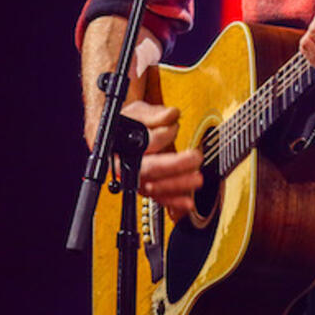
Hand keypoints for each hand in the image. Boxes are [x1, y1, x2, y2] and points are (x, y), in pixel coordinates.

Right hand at [121, 100, 202, 220]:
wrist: (118, 136)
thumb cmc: (127, 123)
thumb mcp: (138, 112)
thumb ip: (154, 114)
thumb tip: (171, 115)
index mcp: (119, 145)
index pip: (144, 143)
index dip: (162, 136)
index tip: (174, 127)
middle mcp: (124, 165)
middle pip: (149, 170)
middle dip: (174, 166)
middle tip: (195, 158)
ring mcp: (133, 179)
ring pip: (153, 187)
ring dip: (177, 186)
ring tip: (197, 180)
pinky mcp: (144, 188)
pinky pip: (157, 198)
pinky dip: (173, 202)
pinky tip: (187, 203)